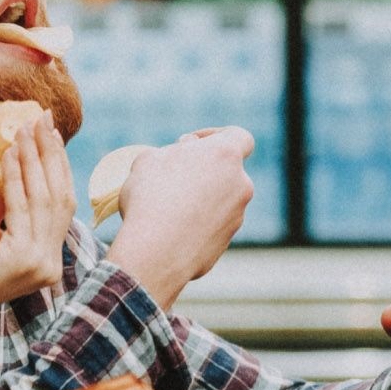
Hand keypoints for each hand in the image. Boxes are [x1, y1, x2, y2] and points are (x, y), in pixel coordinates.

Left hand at [0, 117, 73, 332]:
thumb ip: (5, 198)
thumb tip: (17, 158)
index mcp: (44, 257)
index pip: (59, 204)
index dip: (56, 165)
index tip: (48, 129)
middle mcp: (49, 264)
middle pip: (60, 198)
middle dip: (50, 154)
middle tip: (41, 117)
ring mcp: (40, 266)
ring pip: (44, 199)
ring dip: (32, 159)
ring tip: (21, 129)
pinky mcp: (24, 262)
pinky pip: (22, 208)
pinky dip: (15, 177)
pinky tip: (7, 154)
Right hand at [107, 126, 254, 308]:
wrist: (156, 253)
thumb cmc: (150, 198)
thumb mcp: (149, 159)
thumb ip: (174, 150)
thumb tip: (186, 151)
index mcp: (226, 155)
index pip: (240, 137)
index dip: (216, 135)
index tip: (191, 143)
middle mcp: (241, 185)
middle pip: (225, 171)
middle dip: (202, 170)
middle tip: (171, 176)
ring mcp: (237, 216)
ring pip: (219, 200)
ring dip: (198, 198)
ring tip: (164, 208)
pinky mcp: (227, 242)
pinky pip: (212, 226)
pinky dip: (196, 224)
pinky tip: (169, 230)